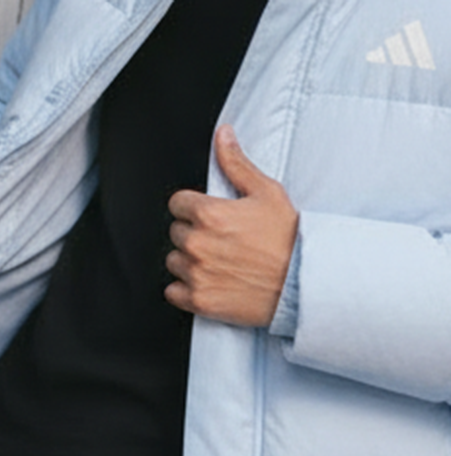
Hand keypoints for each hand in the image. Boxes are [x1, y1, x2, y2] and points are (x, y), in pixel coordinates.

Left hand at [164, 124, 297, 326]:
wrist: (302, 282)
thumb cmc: (288, 238)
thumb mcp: (267, 193)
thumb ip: (237, 164)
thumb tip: (222, 136)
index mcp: (208, 214)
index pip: (178, 204)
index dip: (193, 208)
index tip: (209, 217)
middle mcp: (197, 244)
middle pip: (176, 232)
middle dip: (194, 234)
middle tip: (221, 241)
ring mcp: (196, 273)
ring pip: (174, 262)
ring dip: (189, 262)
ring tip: (218, 262)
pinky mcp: (198, 300)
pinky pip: (173, 292)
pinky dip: (185, 289)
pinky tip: (209, 282)